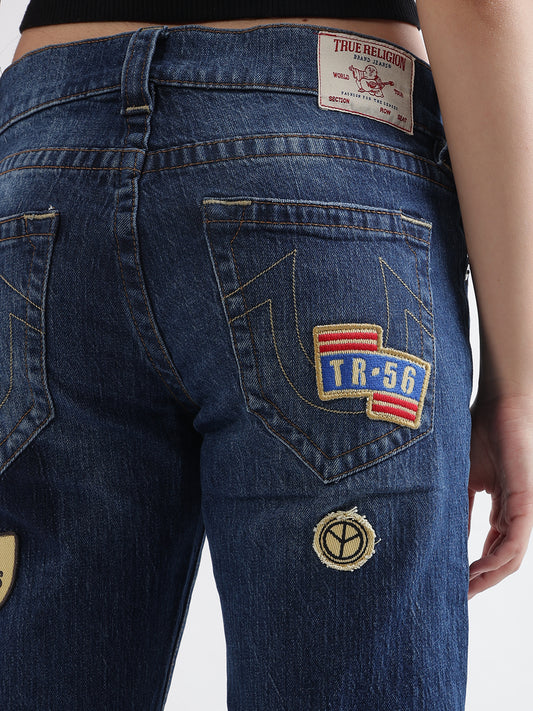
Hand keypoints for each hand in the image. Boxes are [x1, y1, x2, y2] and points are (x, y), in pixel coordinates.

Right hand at [468, 392, 532, 597]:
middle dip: (482, 581)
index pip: (493, 548)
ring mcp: (525, 509)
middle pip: (503, 560)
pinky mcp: (527, 502)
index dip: (476, 570)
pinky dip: (497, 559)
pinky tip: (477, 569)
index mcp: (504, 508)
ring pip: (511, 557)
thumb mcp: (464, 480)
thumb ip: (460, 509)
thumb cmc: (483, 433)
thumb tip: (447, 538)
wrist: (500, 404)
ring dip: (488, 577)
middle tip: (458, 597)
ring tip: (464, 589)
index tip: (453, 583)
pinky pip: (515, 541)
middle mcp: (518, 514)